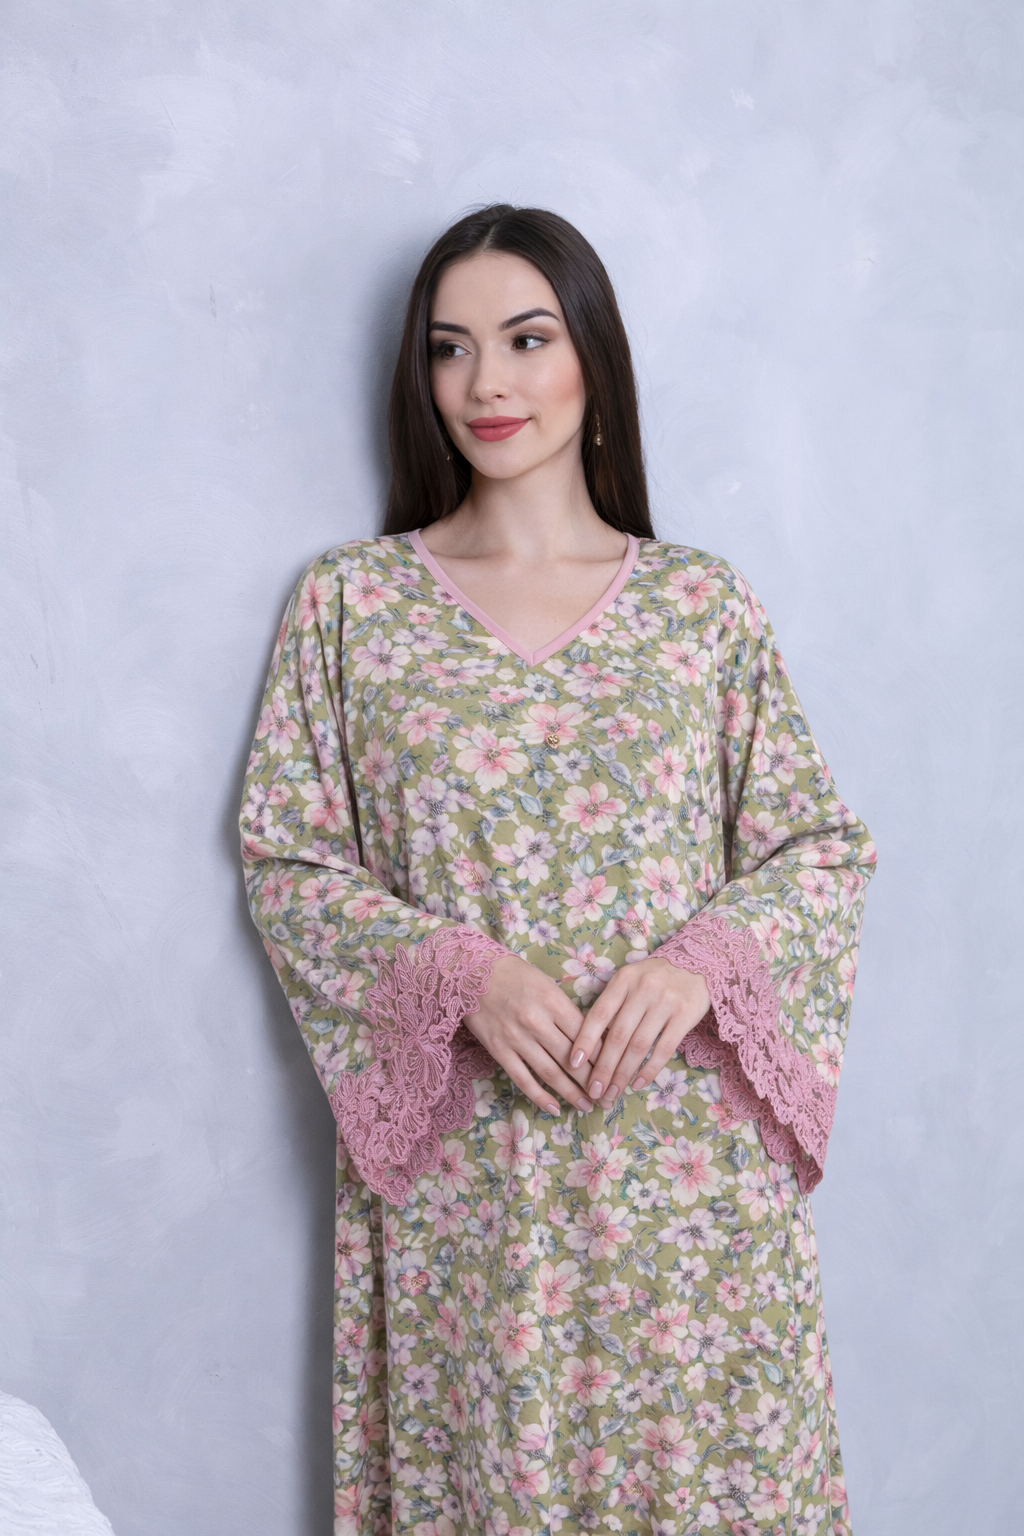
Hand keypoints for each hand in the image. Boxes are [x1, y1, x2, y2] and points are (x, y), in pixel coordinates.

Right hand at [463, 954, 595, 1116]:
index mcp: (553, 1002)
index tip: (615, 1072)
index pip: (586, 1035)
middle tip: (607, 1097)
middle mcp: (537, 1022)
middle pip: (572, 1059)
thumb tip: (591, 1038)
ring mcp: (517, 1038)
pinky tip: (554, 1107)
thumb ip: (566, 1010)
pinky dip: (540, 1096)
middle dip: (593, 1081)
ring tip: (587, 1106)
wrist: (470, 972)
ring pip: (551, 1073)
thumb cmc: (514, 975)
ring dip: (571, 1093)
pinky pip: (523, 1079)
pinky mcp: (499, 1050)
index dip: (603, 1057)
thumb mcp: (546, 983)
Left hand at [569, 957, 710, 1109]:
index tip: (572, 1064)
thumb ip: (612, 1005)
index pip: (599, 1014)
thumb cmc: (655, 977)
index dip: (585, 1040)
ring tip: (612, 1093)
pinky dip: (649, 1069)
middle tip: (593, 1092)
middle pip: (618, 1035)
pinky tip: (637, 1084)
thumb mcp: (630, 981)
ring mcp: (665, 1002)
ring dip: (623, 1074)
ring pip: (639, 1045)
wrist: (698, 963)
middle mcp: (643, 990)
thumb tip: (590, 1044)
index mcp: (623, 980)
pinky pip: (664, 1049)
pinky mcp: (685, 1015)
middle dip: (603, 1068)